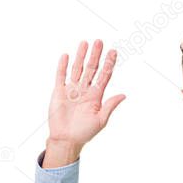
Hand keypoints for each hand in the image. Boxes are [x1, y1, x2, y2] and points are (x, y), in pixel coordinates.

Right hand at [44, 39, 125, 166]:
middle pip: (91, 69)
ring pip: (77, 69)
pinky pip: (61, 76)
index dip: (108, 64)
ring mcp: (71, 90)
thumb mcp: (101, 120)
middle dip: (95, 56)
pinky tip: (67, 56)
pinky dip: (63, 66)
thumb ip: (110, 106)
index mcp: (96, 96)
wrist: (67, 140)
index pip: (103, 76)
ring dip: (81, 56)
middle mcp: (84, 90)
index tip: (113, 52)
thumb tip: (123, 95)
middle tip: (99, 42)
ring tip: (85, 43)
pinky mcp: (59, 92)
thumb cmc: (85, 132)